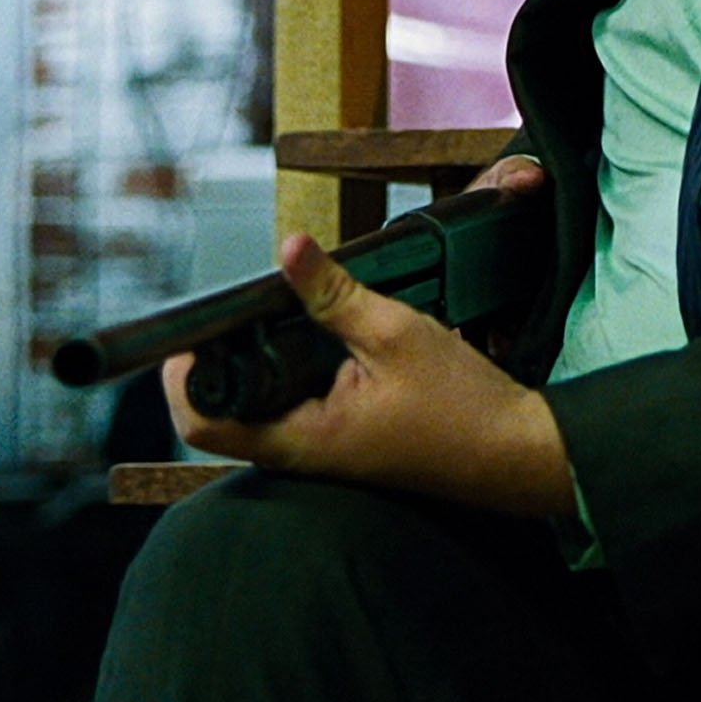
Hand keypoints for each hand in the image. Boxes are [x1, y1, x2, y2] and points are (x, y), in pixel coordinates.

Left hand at [163, 154, 573, 516]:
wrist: (515, 452)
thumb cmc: (464, 406)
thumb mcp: (396, 333)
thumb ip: (335, 293)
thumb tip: (289, 248)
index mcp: (301, 437)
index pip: (201, 422)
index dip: (185, 374)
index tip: (198, 330)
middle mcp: (301, 453)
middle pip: (221, 414)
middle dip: (223, 359)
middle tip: (243, 311)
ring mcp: (320, 452)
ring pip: (256, 411)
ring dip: (259, 365)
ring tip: (282, 318)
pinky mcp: (341, 444)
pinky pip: (292, 411)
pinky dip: (292, 374)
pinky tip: (320, 342)